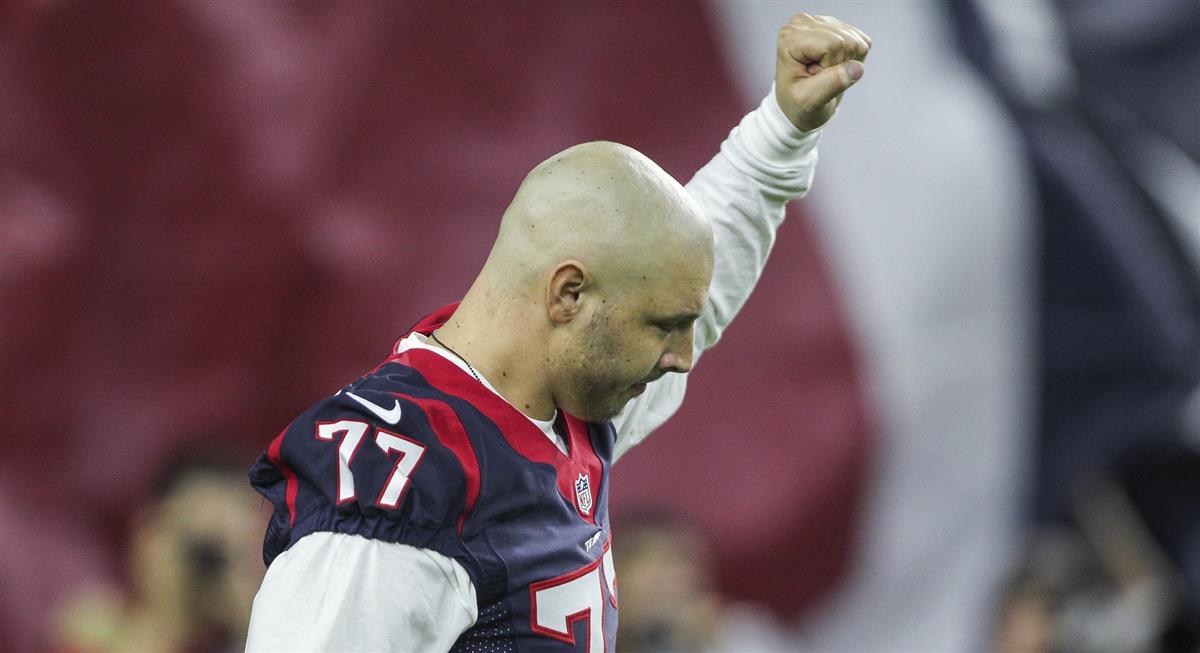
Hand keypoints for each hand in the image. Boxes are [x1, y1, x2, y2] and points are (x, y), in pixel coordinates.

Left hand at [775, 13, 871, 131]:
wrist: (798, 104)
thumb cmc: (796, 104)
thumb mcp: (809, 101)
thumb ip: (831, 84)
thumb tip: (857, 68)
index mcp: (790, 36)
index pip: (832, 44)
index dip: (830, 66)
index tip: (813, 77)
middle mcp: (804, 22)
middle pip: (845, 40)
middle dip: (839, 65)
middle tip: (820, 77)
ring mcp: (822, 22)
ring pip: (856, 41)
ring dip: (847, 63)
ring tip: (825, 73)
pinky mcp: (838, 27)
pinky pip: (862, 42)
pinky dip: (853, 59)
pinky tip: (835, 66)